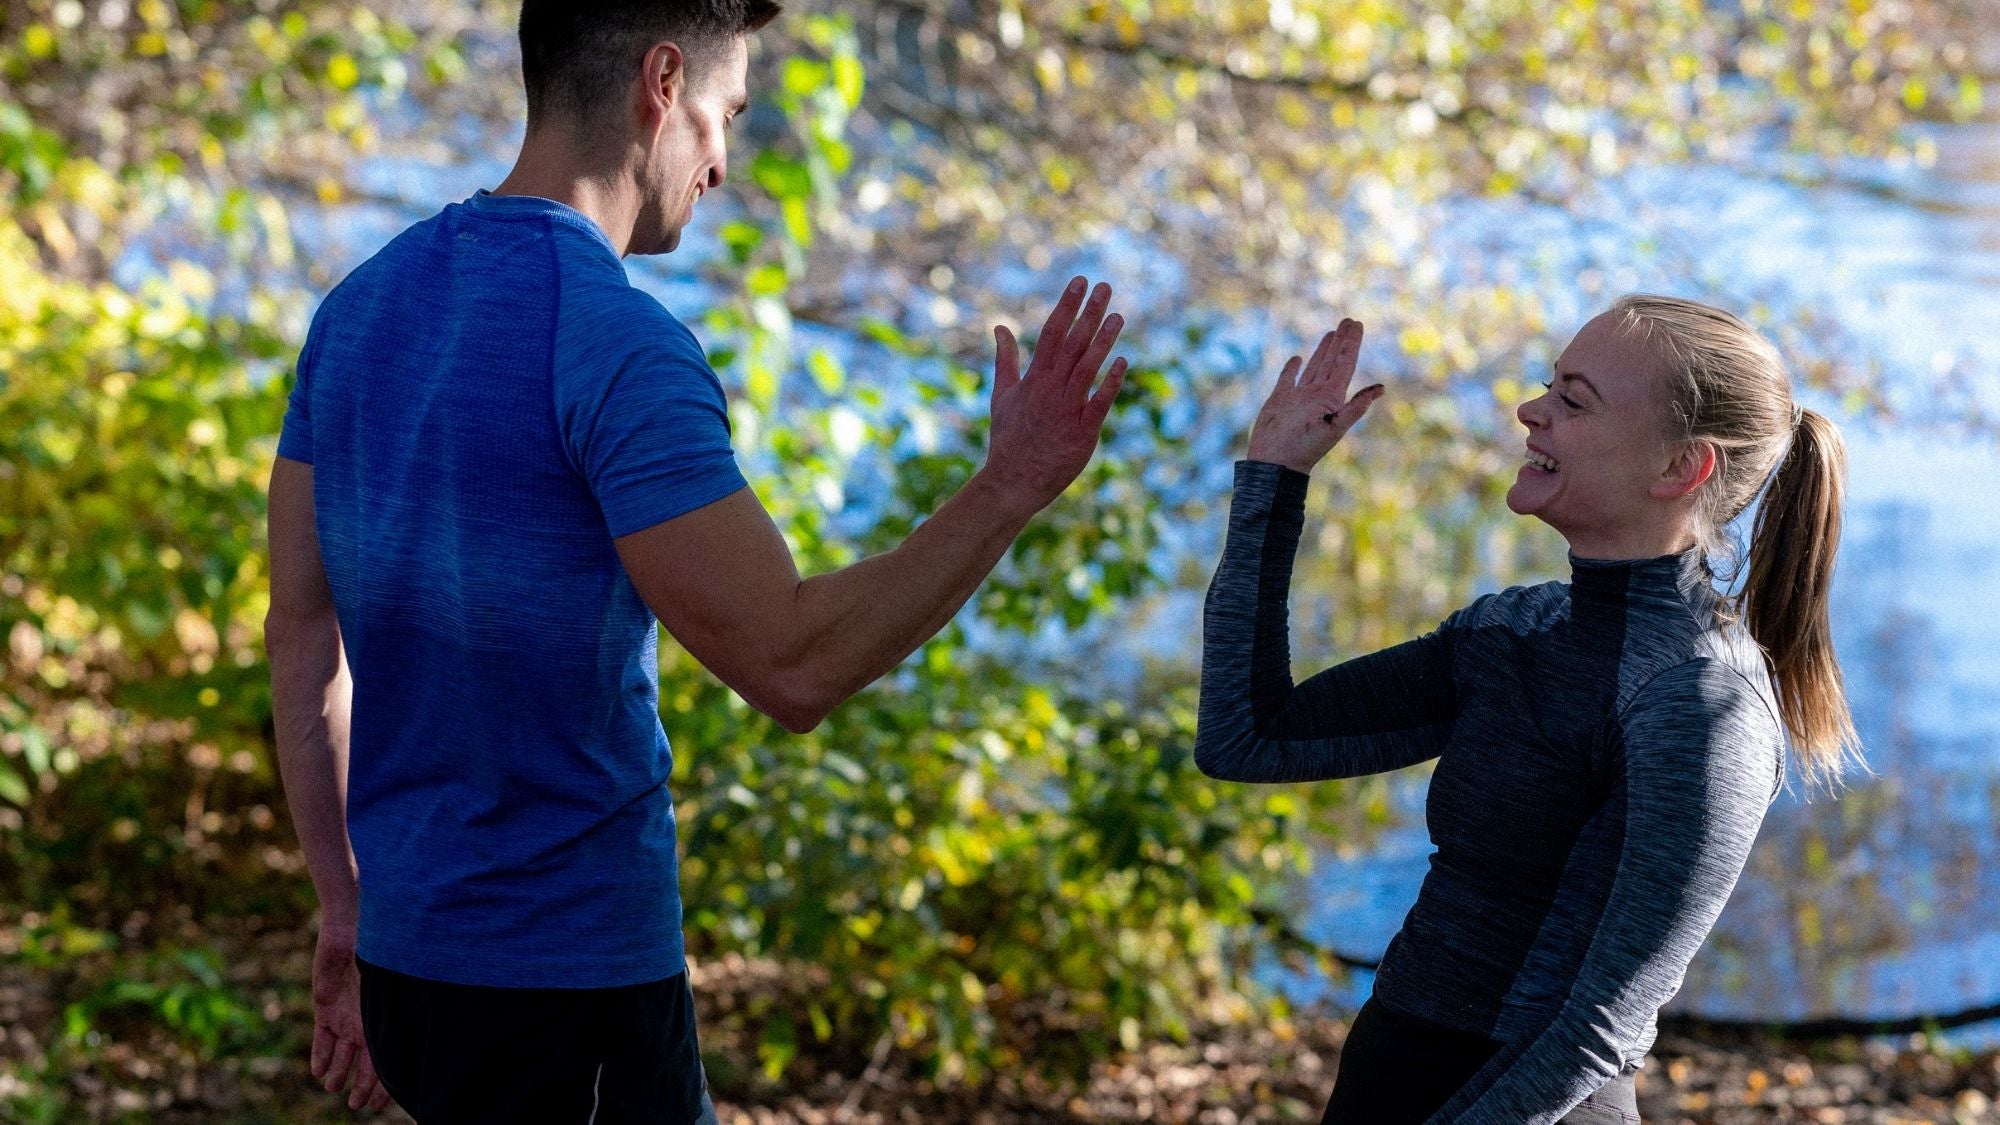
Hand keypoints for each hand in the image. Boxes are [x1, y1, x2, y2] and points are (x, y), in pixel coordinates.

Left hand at [310, 928, 392, 1112]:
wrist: (353, 929)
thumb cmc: (380, 952)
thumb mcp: (387, 986)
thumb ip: (390, 1013)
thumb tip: (395, 1047)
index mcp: (384, 1019)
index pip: (386, 1060)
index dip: (385, 1084)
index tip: (380, 1105)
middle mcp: (366, 1021)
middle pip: (366, 1063)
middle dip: (363, 1086)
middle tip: (356, 1104)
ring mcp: (345, 1015)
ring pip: (342, 1054)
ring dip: (338, 1073)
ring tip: (333, 1087)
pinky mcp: (325, 1008)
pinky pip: (322, 1037)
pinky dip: (320, 1055)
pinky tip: (317, 1071)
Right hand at [979, 276, 1127, 510]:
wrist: (1012, 481)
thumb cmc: (1009, 438)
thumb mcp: (1003, 394)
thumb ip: (1005, 359)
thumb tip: (1000, 327)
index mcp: (1034, 378)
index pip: (1053, 332)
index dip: (1067, 305)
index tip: (1080, 282)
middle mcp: (1051, 389)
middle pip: (1072, 343)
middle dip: (1089, 313)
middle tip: (1104, 286)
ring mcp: (1068, 409)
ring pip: (1088, 368)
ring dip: (1103, 340)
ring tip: (1119, 316)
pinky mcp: (1083, 431)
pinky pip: (1100, 402)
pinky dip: (1111, 382)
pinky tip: (1124, 361)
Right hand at [1246, 318, 1382, 474]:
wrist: (1275, 463)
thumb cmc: (1304, 448)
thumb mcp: (1333, 428)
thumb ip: (1355, 408)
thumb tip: (1380, 390)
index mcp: (1331, 397)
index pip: (1345, 364)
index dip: (1352, 344)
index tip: (1357, 325)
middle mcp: (1318, 394)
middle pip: (1333, 361)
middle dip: (1341, 341)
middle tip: (1349, 321)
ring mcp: (1299, 396)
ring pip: (1315, 366)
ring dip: (1324, 350)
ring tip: (1332, 333)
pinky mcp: (1280, 399)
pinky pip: (1288, 378)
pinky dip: (1293, 368)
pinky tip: (1297, 359)